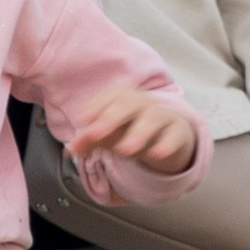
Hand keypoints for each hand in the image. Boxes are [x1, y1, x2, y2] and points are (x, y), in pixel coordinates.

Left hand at [67, 84, 196, 179]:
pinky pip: (174, 136)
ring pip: (152, 118)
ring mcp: (162, 116)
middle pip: (129, 103)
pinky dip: (166, 145)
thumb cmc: (131, 129)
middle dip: (111, 118)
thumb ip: (89, 139)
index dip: (96, 105)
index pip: (111, 95)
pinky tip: (157, 154)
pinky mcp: (177, 133)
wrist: (168, 133)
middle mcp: (143, 103)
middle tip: (95, 135)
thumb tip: (71, 149)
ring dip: (138, 133)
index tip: (83, 119)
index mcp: (123, 97)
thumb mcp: (109, 134)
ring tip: (125, 149)